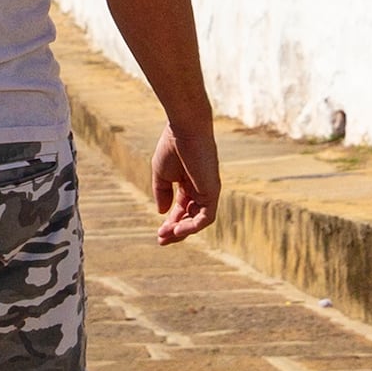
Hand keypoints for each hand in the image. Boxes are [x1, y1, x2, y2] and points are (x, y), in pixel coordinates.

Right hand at [149, 122, 221, 245]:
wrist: (184, 129)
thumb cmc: (172, 146)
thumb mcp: (161, 174)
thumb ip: (162, 193)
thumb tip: (162, 213)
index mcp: (189, 184)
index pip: (182, 209)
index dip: (170, 222)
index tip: (158, 233)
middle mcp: (201, 189)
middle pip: (190, 217)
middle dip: (175, 231)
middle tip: (161, 240)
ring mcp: (208, 191)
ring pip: (198, 220)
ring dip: (182, 231)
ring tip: (166, 236)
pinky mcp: (213, 191)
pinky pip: (206, 217)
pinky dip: (192, 226)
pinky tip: (177, 229)